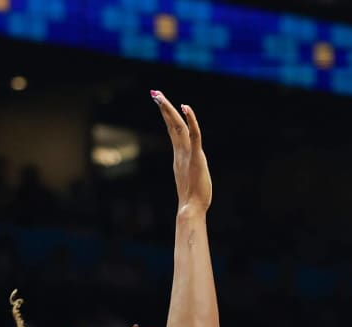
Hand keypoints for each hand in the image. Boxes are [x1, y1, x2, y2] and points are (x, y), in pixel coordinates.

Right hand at [152, 90, 211, 212]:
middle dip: (163, 108)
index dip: (168, 116)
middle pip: (172, 125)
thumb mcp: (190, 180)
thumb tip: (189, 174)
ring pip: (178, 127)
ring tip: (159, 96)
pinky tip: (186, 108)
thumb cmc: (193, 200)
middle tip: (154, 93)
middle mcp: (180, 152)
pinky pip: (194, 135)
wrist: (191, 209)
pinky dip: (191, 120)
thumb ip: (189, 172)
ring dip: (169, 110)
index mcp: (179, 156)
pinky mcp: (196, 157)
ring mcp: (187, 154)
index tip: (160, 102)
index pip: (173, 131)